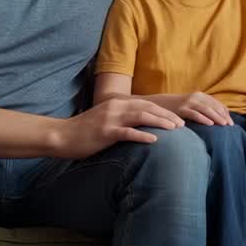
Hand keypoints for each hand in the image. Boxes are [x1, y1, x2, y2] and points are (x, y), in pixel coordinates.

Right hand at [57, 97, 183, 157]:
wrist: (62, 136)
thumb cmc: (86, 132)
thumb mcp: (107, 120)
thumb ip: (123, 120)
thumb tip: (143, 127)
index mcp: (118, 104)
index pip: (147, 104)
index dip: (164, 111)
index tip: (179, 120)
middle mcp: (116, 107)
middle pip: (148, 108)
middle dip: (167, 116)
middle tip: (183, 125)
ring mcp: (110, 119)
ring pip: (141, 117)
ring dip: (160, 122)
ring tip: (175, 130)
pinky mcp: (105, 132)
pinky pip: (127, 133)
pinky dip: (142, 136)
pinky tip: (155, 141)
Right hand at [172, 92, 232, 125]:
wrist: (159, 104)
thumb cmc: (179, 108)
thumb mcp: (193, 105)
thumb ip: (204, 109)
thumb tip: (221, 118)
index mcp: (201, 95)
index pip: (217, 104)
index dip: (225, 113)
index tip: (231, 123)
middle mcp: (196, 97)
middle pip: (213, 106)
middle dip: (223, 116)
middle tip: (230, 126)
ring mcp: (188, 102)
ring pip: (206, 109)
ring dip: (216, 117)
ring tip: (224, 125)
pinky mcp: (181, 109)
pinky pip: (195, 114)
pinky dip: (203, 118)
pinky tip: (210, 124)